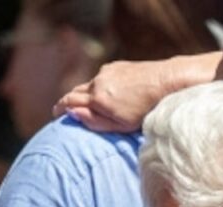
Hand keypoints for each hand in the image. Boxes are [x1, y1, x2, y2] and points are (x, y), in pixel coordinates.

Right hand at [53, 53, 217, 132]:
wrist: (167, 82)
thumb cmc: (146, 110)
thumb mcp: (120, 125)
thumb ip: (94, 120)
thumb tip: (72, 113)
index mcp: (98, 98)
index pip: (68, 102)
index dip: (59, 109)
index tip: (56, 115)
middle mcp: (98, 82)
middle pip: (75, 92)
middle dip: (69, 102)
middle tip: (64, 111)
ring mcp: (107, 72)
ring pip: (88, 85)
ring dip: (85, 94)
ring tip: (87, 105)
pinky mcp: (116, 66)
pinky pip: (100, 77)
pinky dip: (98, 86)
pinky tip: (106, 94)